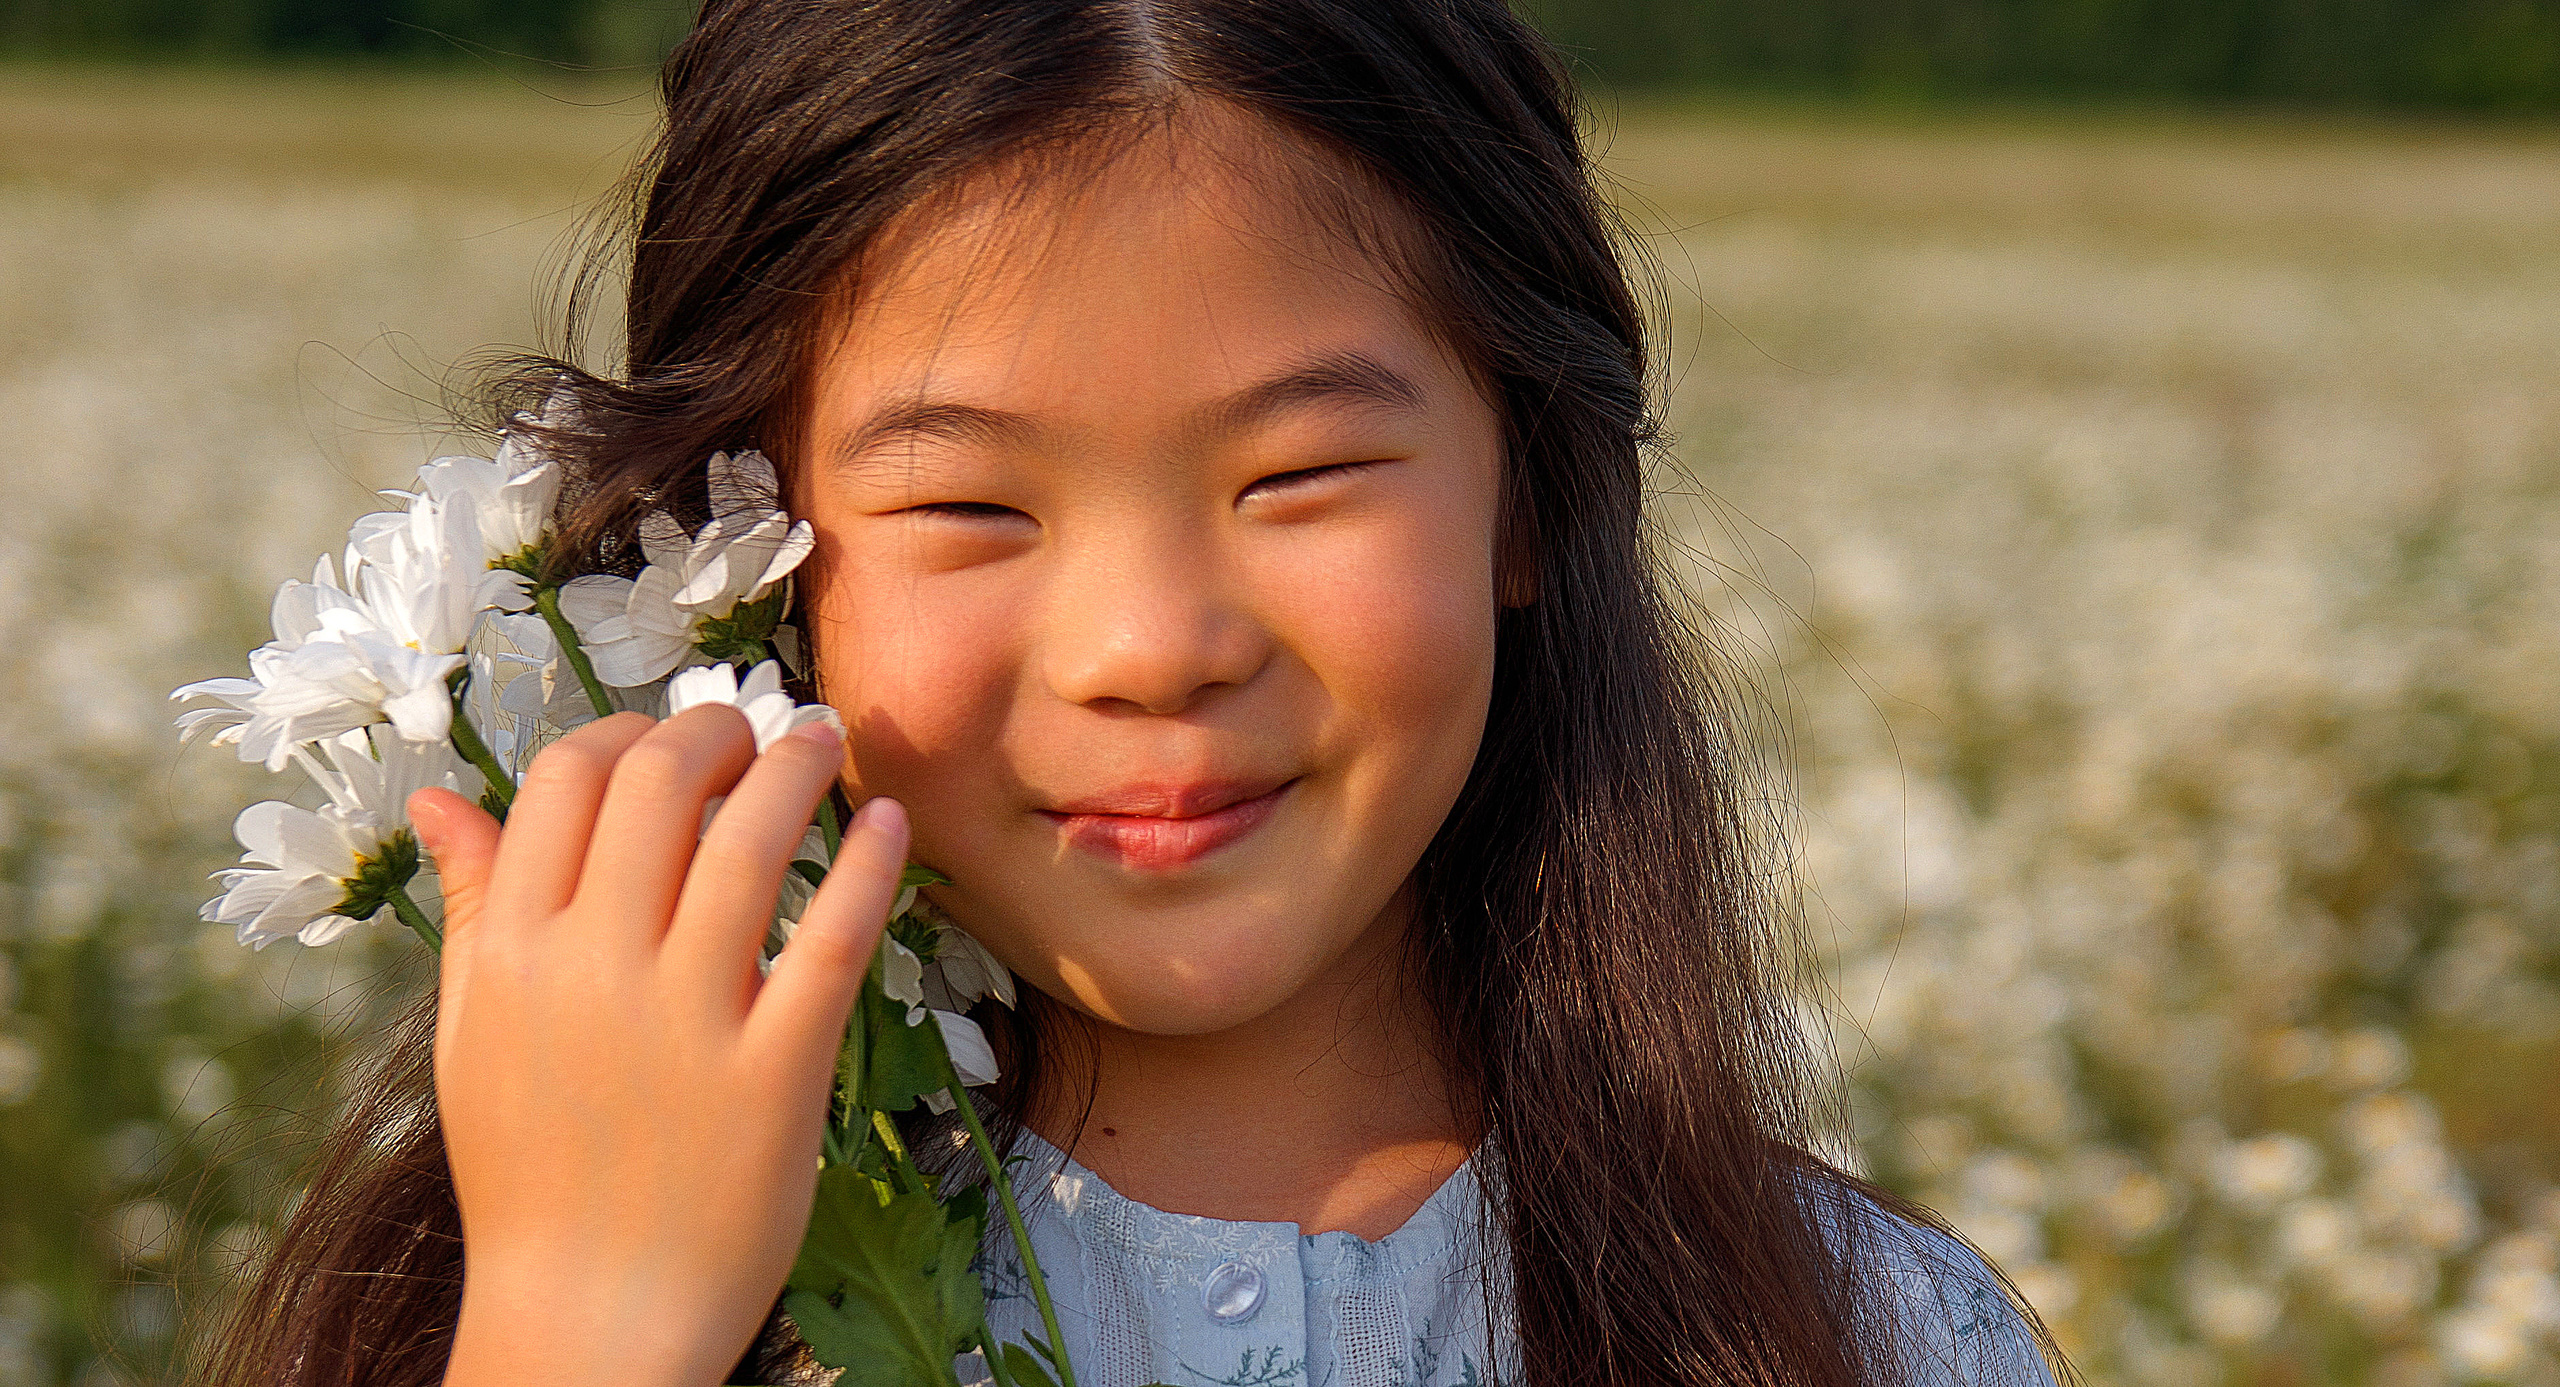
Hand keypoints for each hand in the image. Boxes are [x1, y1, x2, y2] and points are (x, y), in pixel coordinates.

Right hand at [410, 707, 909, 1386]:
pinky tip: (888, 823)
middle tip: (760, 730)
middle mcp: (593, 970)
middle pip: (660, 786)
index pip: (567, 781)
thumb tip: (442, 800)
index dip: (628, 732)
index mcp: (514, 952)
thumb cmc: (532, 1175)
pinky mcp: (775, 1072)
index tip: (673, 736)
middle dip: (718, 731)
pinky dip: (868, 866)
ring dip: (798, 771)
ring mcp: (687, 1020)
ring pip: (750, 843)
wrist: (589, 1320)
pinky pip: (831, 941)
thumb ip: (470, 908)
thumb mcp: (475, 1038)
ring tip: (825, 746)